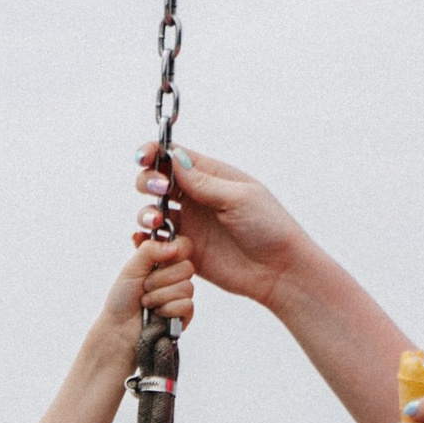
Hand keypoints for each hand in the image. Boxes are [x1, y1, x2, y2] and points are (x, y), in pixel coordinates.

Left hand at [97, 230, 198, 347]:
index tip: (158, 262)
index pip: (183, 246)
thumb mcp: (132, 267)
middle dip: (161, 279)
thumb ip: (150, 250)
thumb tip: (173, 246)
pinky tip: (157, 314)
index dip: (174, 252)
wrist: (119, 328)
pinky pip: (187, 305)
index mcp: (164, 261)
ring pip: (187, 288)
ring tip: (147, 303)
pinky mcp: (184, 314)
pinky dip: (168, 309)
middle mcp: (175, 276)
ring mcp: (181, 296)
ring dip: (160, 296)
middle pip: (187, 268)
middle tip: (145, 287)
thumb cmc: (123, 298)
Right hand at [136, 140, 308, 309]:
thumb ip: (204, 182)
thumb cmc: (269, 227)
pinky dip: (145, 239)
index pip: (173, 156)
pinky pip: (156, 241)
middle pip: (155, 180)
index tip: (143, 158)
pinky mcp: (185, 249)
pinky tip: (146, 241)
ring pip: (151, 210)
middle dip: (147, 181)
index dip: (153, 153)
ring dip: (146, 212)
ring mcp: (189, 223)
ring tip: (156, 221)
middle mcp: (196, 197)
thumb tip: (173, 159)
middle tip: (160, 192)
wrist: (280, 270)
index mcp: (211, 176)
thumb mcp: (240, 198)